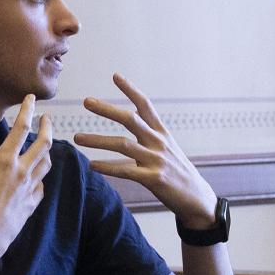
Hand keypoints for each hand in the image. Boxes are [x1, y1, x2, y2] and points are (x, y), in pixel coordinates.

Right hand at [0, 95, 52, 262]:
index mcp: (5, 161)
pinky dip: (41, 179)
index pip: (21, 128)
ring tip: (44, 145)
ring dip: (46, 151)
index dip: (28, 110)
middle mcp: (22, 172)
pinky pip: (41, 187)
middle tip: (46, 118)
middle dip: (46, 127)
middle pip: (43, 144)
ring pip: (46, 164)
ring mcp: (29, 189)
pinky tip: (36, 178)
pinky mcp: (30, 205)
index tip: (31, 98)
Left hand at [75, 75, 217, 228]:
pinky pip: (126, 171)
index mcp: (161, 133)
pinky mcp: (154, 179)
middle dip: (107, 109)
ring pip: (123, 145)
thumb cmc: (177, 173)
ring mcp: (157, 160)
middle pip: (130, 119)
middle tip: (86, 101)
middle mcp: (159, 142)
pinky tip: (92, 165)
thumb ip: (146, 138)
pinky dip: (107, 167)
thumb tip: (125, 130)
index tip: (116, 76)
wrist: (197, 199)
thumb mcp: (165, 150)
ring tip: (77, 138)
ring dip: (97, 140)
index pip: (145, 105)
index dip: (131, 90)